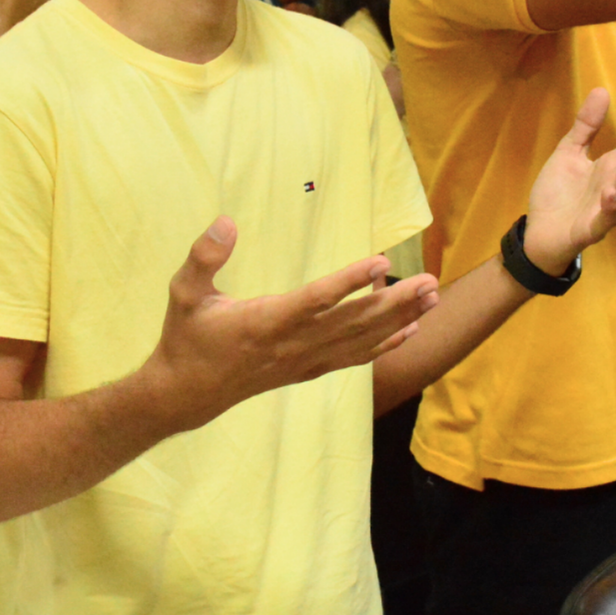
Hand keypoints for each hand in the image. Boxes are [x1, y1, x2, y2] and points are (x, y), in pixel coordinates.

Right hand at [142, 218, 440, 431]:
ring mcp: (303, 361)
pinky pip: (354, 358)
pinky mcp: (308, 370)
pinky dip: (385, 344)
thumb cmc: (187, 337)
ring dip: (399, 319)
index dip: (349, 282)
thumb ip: (204, 257)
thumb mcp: (183, 292)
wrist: (187, 393)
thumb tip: (225, 221)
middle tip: (430, 281)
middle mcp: (292, 345)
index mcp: (264, 322)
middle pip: (352, 323)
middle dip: (394, 302)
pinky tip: (411, 329)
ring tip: (432, 298)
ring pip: (360, 341)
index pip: (315, 301)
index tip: (379, 261)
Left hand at [523, 89, 615, 269]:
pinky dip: (610, 208)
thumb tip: (602, 90)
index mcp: (612, 166)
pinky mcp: (592, 229)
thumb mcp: (569, 152)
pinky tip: (610, 194)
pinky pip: (606, 219)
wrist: (538, 233)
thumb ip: (586, 126)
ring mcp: (607, 208)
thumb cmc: (559, 193)